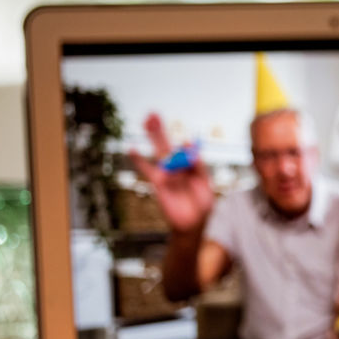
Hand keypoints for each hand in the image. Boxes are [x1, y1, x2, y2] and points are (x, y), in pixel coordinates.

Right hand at [129, 113, 215, 233]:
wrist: (193, 224)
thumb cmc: (202, 206)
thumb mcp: (206, 185)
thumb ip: (199, 166)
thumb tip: (191, 148)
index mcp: (190, 166)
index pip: (186, 149)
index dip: (186, 145)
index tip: (186, 143)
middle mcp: (177, 167)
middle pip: (168, 144)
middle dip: (161, 130)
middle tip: (153, 114)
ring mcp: (167, 173)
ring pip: (158, 151)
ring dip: (152, 137)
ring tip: (146, 121)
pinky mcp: (159, 182)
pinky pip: (147, 169)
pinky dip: (139, 160)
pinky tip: (132, 149)